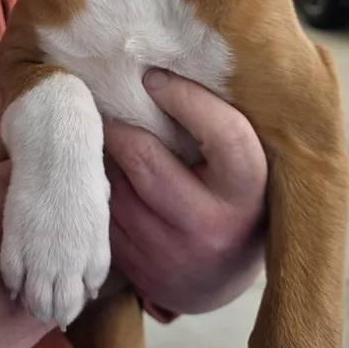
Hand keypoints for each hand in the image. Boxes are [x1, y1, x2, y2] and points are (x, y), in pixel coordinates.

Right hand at [0, 92, 53, 347]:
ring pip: (75, 252)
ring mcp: (39, 286)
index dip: (52, 158)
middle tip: (44, 196)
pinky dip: (58, 276)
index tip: (45, 154)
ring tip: (43, 234)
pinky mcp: (36, 323)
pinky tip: (40, 268)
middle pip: (73, 204)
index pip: (56, 162)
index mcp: (13, 195)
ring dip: (65, 240)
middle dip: (64, 197)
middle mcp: (37, 238)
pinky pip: (63, 291)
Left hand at [105, 70, 266, 315]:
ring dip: (103, 157)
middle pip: (145, 158)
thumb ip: (221, 126)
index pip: (223, 131)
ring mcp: (172, 254)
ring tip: (101, 136)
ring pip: (115, 188)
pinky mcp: (140, 270)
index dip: (185, 96)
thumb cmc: (237, 199)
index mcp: (249, 190)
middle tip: (107, 104)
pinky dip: (98, 190)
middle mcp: (213, 226)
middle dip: (119, 125)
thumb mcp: (247, 166)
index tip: (153, 77)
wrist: (225, 279)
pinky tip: (101, 175)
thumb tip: (167, 68)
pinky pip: (104, 217)